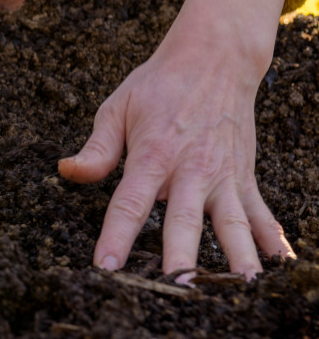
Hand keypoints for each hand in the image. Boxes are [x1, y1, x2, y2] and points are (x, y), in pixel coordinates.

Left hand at [59, 0, 295, 278]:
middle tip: (177, 289)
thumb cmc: (159, 85)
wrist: (215, 59)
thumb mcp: (118, 108)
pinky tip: (281, 265)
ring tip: (241, 288)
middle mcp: (191, 170)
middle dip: (181, 258)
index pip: (130, 203)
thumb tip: (66, 171)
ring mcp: (223, 175)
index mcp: (153, 155)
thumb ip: (97, 148)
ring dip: (236, 257)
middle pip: (184, 221)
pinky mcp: (244, 176)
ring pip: (230, 224)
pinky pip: (259, 213)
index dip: (116, 236)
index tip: (106, 267)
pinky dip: (271, 239)